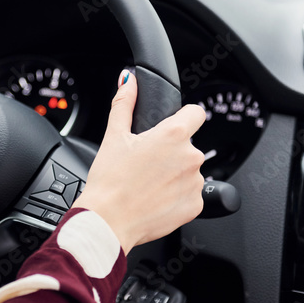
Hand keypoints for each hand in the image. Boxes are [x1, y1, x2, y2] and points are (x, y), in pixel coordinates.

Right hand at [73, 70, 205, 253]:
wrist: (108, 221)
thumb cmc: (109, 181)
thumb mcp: (114, 136)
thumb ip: (125, 103)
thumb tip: (128, 81)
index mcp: (174, 135)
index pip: (196, 113)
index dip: (183, 117)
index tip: (171, 127)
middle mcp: (191, 157)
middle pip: (189, 145)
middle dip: (172, 151)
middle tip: (147, 163)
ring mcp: (195, 183)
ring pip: (189, 170)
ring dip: (175, 174)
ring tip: (149, 184)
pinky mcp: (195, 205)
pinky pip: (191, 194)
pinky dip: (177, 196)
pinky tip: (156, 199)